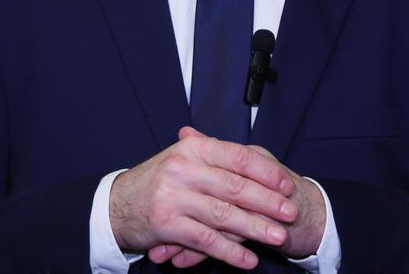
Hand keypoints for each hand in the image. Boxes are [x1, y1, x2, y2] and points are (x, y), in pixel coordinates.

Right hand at [110, 126, 299, 269]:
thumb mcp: (184, 159)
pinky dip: (230, 252)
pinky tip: (248, 260)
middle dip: (267, 202)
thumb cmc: (158, 181)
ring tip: (278, 237)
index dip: (266, 172)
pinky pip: (206, 240)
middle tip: (291, 213)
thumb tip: (263, 159)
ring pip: (224, 215)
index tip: (287, 185)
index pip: (238, 157)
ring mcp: (174, 197)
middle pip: (235, 186)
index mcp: (193, 148)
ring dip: (255, 228)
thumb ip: (219, 158)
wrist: (117, 204)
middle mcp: (183, 169)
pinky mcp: (167, 224)